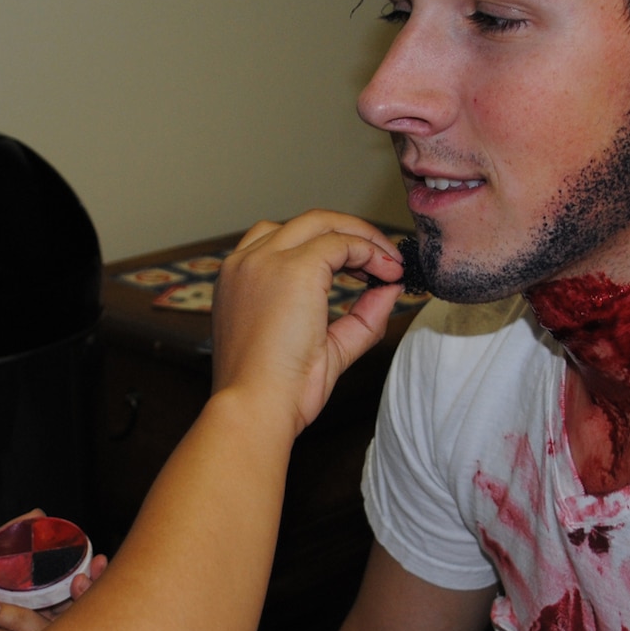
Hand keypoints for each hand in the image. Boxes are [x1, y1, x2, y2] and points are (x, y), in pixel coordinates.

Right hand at [211, 211, 403, 435]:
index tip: (363, 271)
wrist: (255, 408)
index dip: (330, 249)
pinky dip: (369, 250)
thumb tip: (389, 290)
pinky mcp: (294, 269)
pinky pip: (340, 242)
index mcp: (240, 281)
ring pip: (322, 222)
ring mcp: (267, 261)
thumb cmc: (277, 392)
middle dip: (350, 233)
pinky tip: (388, 271)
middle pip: (305, 224)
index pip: (286, 243)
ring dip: (361, 235)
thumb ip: (360, 318)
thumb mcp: (326, 347)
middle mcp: (246, 263)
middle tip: (385, 258)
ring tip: (389, 262)